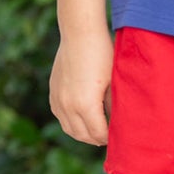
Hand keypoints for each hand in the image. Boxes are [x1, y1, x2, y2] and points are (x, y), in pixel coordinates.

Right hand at [50, 31, 113, 145]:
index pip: (99, 134)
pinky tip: (80, 117)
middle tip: (109, 137)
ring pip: (68, 128)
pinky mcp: (53, 91)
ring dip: (82, 133)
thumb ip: (115, 106)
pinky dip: (70, 122)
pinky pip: (60, 115)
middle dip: (97, 139)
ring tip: (95, 131)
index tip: (120, 137)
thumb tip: (119, 123)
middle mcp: (68, 105)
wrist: (80, 33)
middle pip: (82, 136)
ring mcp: (57, 98)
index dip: (110, 138)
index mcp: (85, 105)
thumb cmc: (103, 55)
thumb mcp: (114, 82)